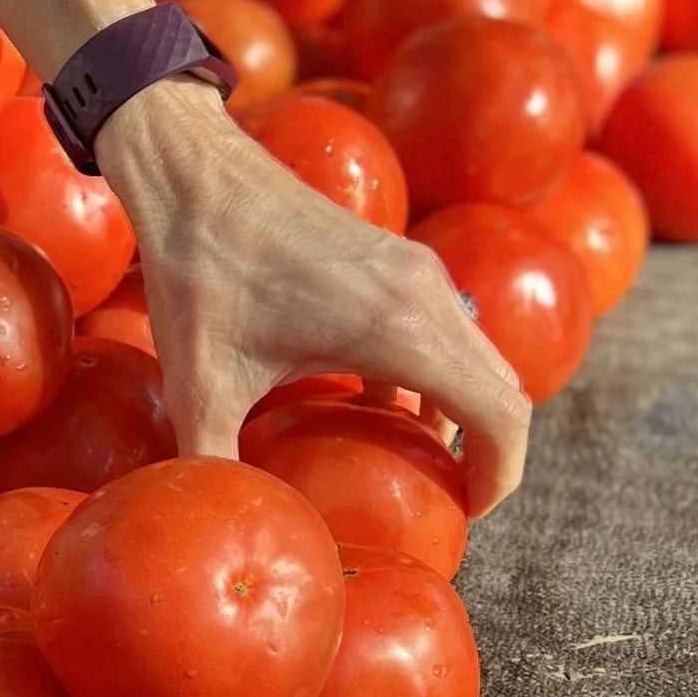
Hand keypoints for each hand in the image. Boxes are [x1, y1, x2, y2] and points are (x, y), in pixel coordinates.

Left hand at [97, 77, 530, 509]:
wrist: (194, 174)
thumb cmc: (200, 271)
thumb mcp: (199, 385)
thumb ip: (215, 462)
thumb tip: (225, 522)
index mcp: (398, 329)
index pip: (499, 413)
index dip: (501, 475)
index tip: (469, 513)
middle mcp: (425, 294)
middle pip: (503, 387)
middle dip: (490, 453)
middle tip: (451, 501)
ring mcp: (416, 270)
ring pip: (476, 355)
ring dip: (463, 411)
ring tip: (416, 463)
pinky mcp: (397, 258)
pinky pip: (445, 329)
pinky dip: (434, 375)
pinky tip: (375, 408)